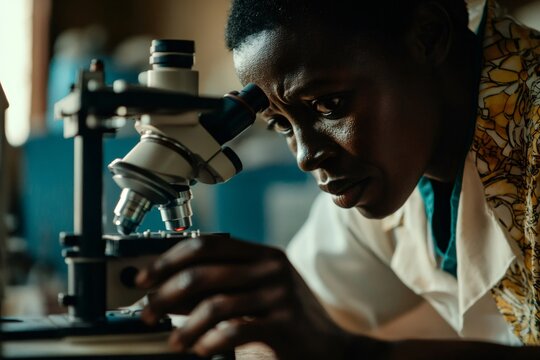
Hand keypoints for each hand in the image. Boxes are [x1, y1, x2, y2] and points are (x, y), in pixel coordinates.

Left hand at [135, 234, 351, 358]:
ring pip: (215, 304)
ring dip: (184, 327)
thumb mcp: (252, 297)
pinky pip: (234, 330)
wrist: (332, 349)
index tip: (145, 277)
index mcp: (262, 254)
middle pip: (204, 271)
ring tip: (173, 342)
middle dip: (166, 293)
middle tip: (147, 312)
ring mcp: (279, 293)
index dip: (170, 259)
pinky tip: (201, 351)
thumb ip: (216, 290)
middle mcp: (271, 267)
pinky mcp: (284, 322)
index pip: (207, 244)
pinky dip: (210, 342)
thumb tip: (165, 292)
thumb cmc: (287, 320)